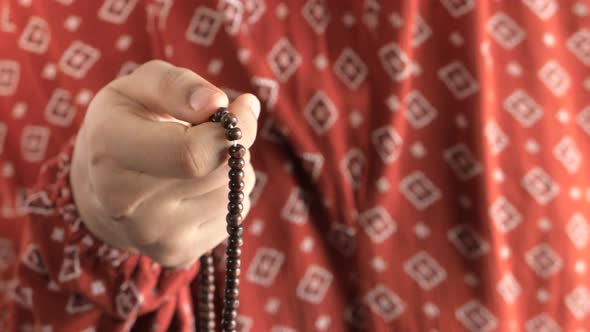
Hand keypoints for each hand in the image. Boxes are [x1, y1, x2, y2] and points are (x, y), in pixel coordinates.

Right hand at [70, 60, 258, 266]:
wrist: (100, 187)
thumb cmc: (127, 124)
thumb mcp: (140, 87)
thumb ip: (177, 84)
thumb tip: (219, 103)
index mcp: (110, 150)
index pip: (193, 154)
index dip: (232, 129)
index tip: (238, 109)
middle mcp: (124, 203)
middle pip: (220, 173)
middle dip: (234, 145)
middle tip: (216, 131)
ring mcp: (151, 236)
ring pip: (233, 194)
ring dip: (231, 170)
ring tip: (199, 160)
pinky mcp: (175, 254)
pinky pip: (232, 217)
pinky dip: (226, 195)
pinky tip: (197, 187)